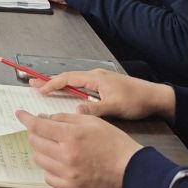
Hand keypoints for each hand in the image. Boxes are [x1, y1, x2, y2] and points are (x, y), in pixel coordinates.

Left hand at [15, 110, 141, 187]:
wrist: (132, 170)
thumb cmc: (114, 143)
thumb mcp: (92, 121)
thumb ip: (65, 118)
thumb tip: (45, 118)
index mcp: (71, 136)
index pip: (38, 126)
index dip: (26, 118)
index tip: (20, 114)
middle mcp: (65, 155)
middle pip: (35, 142)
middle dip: (36, 133)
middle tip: (44, 130)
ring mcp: (67, 174)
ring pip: (39, 159)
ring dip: (41, 150)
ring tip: (53, 146)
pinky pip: (48, 177)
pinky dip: (49, 168)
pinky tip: (58, 162)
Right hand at [36, 69, 176, 120]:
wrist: (156, 97)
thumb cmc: (137, 100)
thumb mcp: (115, 106)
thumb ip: (95, 108)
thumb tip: (75, 111)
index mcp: (95, 78)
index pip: (68, 78)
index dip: (52, 84)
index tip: (39, 90)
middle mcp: (95, 76)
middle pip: (68, 77)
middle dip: (49, 81)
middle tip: (32, 83)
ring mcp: (100, 81)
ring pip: (74, 82)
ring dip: (59, 85)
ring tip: (44, 89)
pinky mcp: (104, 87)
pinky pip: (81, 86)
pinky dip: (70, 89)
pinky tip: (66, 96)